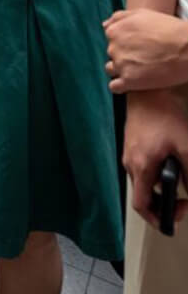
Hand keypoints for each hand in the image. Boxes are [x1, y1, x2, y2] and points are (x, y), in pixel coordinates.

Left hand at [105, 9, 187, 92]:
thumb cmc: (169, 29)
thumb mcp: (142, 14)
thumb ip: (119, 17)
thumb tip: (104, 26)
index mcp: (114, 31)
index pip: (111, 38)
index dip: (125, 42)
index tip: (138, 45)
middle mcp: (113, 47)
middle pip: (113, 54)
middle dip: (125, 55)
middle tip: (143, 57)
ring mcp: (121, 65)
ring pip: (111, 69)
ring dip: (122, 70)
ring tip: (140, 70)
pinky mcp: (130, 81)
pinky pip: (115, 87)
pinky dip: (122, 86)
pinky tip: (134, 83)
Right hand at [124, 89, 187, 225]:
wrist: (148, 93)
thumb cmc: (164, 116)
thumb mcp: (185, 148)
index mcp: (141, 167)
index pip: (142, 205)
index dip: (158, 219)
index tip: (175, 220)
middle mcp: (131, 164)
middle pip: (144, 197)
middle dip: (164, 206)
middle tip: (184, 204)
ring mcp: (130, 155)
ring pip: (144, 184)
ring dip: (162, 190)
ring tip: (181, 182)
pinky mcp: (133, 147)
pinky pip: (143, 170)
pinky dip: (157, 176)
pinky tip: (171, 165)